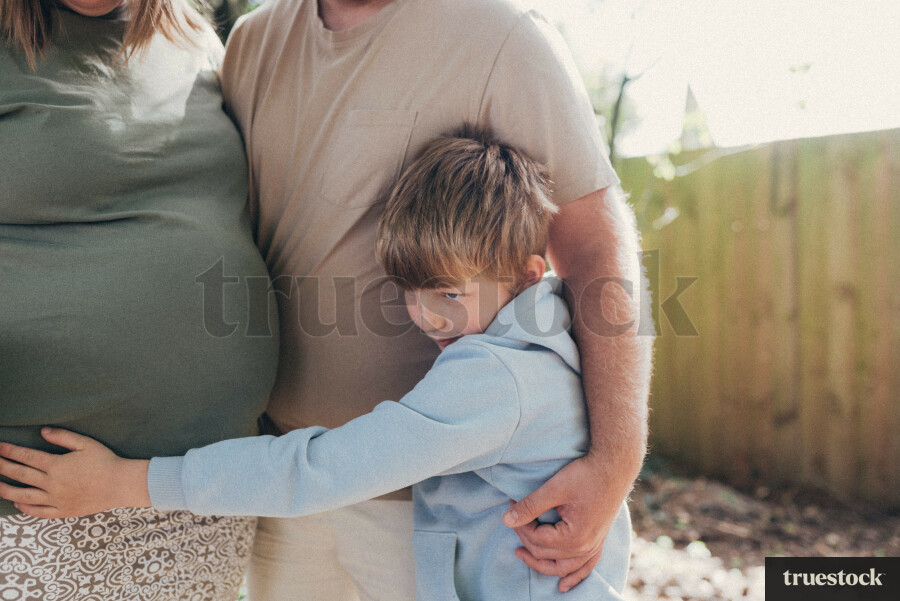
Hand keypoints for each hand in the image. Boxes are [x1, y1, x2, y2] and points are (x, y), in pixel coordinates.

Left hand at [0, 427, 150, 517]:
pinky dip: (25, 508)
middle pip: (20, 475)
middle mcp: (52, 484)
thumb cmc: (105, 461)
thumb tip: (43, 431)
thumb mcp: (86, 443)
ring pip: (23, 496)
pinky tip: (17, 503)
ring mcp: (55, 499)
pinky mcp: (63, 511)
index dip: (9, 451)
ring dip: (5, 490)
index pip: (26, 456)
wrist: (120, 484)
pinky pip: (39, 511)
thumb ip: (63, 437)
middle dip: (3, 467)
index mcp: (56, 465)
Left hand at [502, 453, 629, 592]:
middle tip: (513, 518)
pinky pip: (585, 567)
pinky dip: (574, 577)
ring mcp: (593, 547)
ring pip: (563, 568)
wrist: (614, 467)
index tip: (510, 504)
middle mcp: (585, 548)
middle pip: (545, 554)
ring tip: (522, 555)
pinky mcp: (598, 541)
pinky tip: (563, 586)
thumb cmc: (586, 475)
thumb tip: (506, 520)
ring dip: (541, 564)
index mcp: (574, 537)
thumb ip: (530, 506)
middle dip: (525, 537)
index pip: (536, 539)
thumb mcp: (554, 488)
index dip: (520, 523)